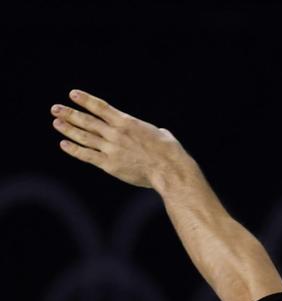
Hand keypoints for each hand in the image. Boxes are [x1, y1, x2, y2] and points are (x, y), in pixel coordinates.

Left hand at [51, 89, 187, 188]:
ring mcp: (111, 148)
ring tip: (57, 123)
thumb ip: (153, 132)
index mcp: (126, 122)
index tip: (73, 95)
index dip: (85, 100)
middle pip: (87, 121)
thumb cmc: (170, 153)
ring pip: (84, 137)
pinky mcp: (110, 164)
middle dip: (70, 114)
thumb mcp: (162, 134)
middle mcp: (115, 133)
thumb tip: (160, 133)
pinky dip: (75, 149)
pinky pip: (88, 155)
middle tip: (56, 109)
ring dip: (68, 129)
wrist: (169, 169)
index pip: (100, 107)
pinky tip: (64, 144)